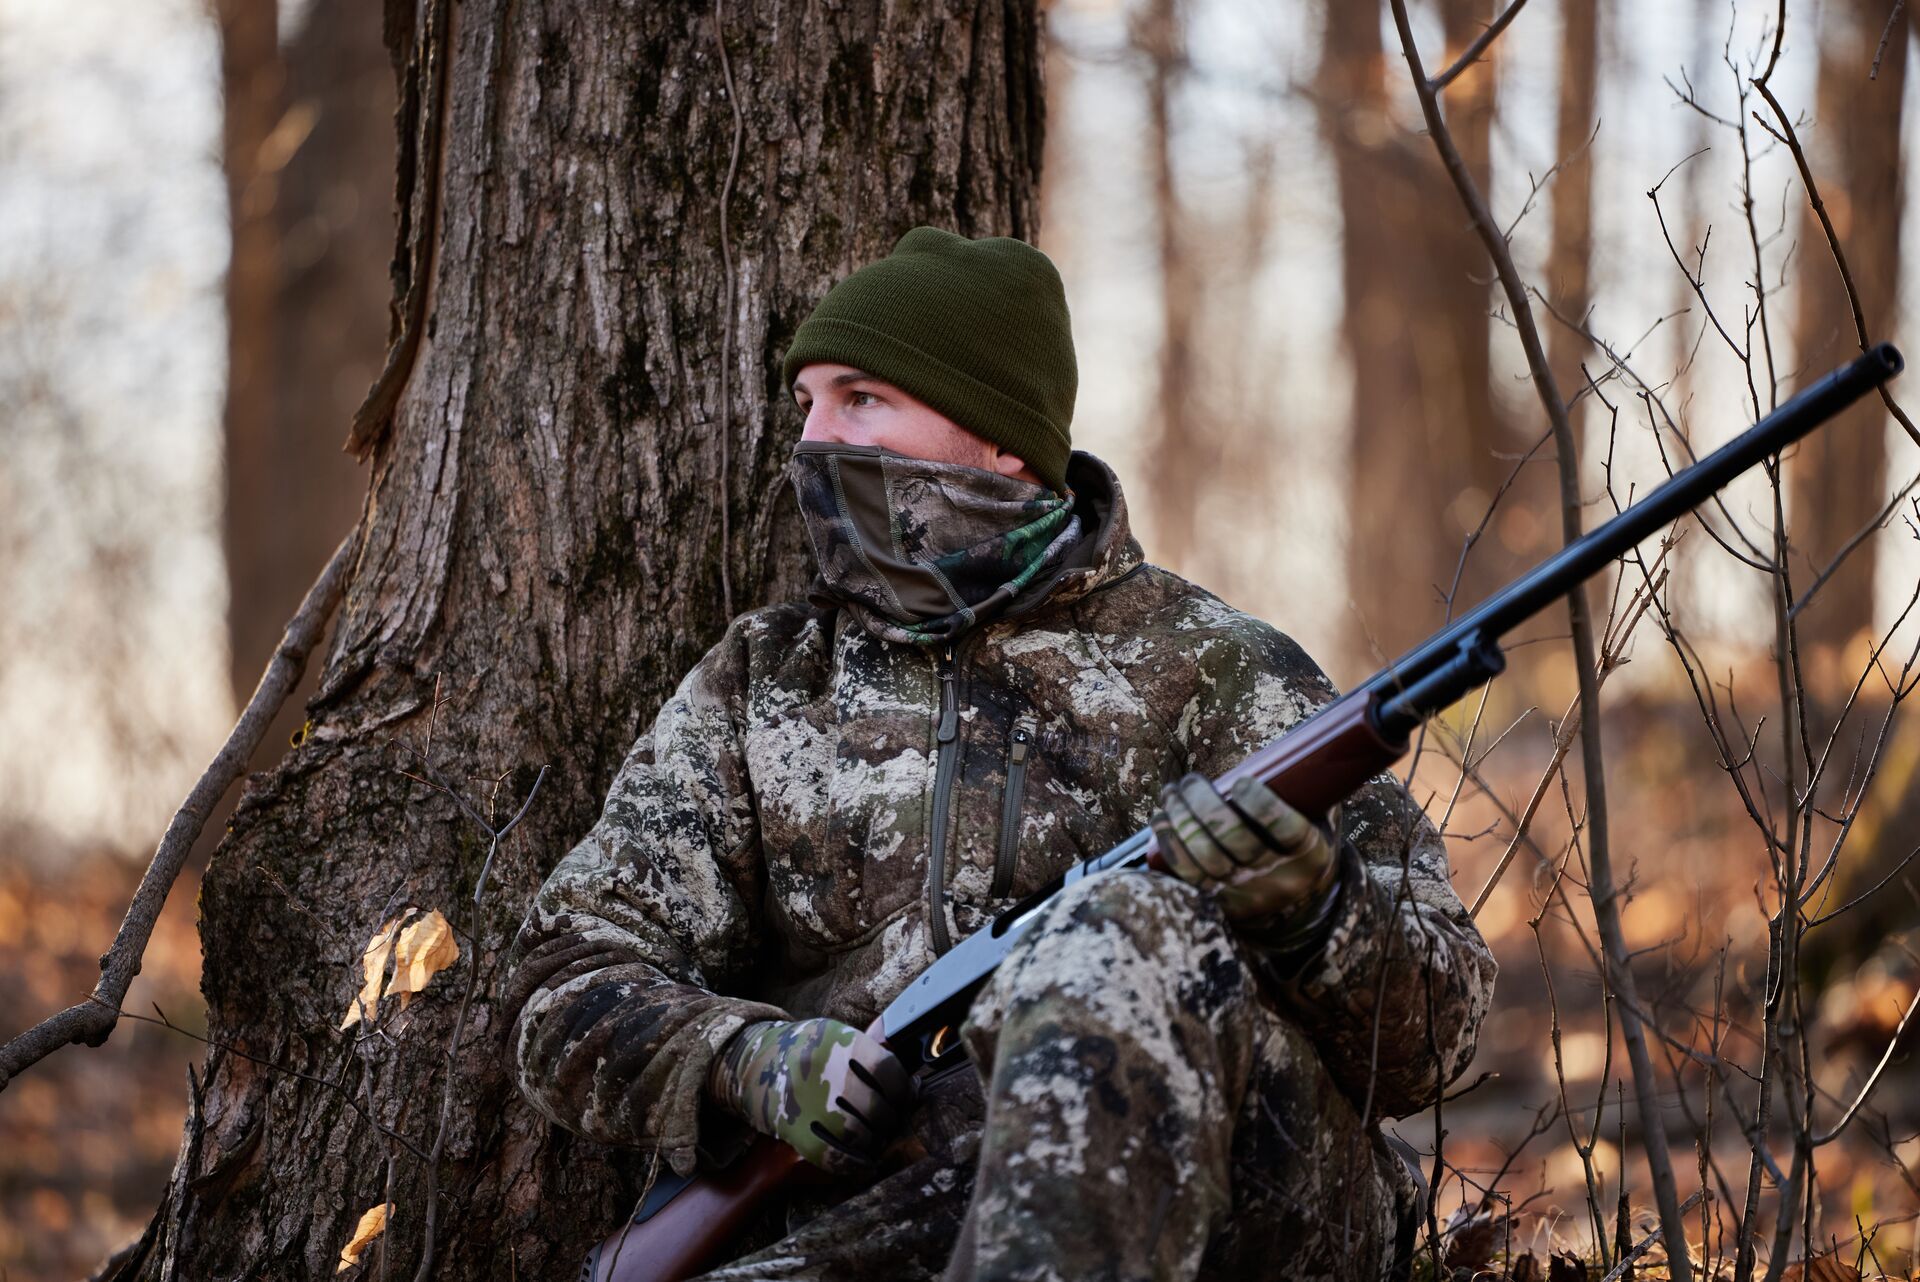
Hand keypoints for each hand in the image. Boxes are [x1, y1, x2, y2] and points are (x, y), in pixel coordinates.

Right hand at [707, 1017, 913, 1173]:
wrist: (752, 1067)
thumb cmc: (805, 1053)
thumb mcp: (833, 1036)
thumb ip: (870, 1053)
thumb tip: (912, 1082)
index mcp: (837, 1042)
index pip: (887, 1070)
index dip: (902, 1089)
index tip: (904, 1097)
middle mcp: (825, 1072)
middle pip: (877, 1107)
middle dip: (890, 1121)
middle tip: (890, 1123)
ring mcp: (810, 1104)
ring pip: (861, 1135)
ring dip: (875, 1143)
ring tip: (876, 1139)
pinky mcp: (797, 1133)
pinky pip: (837, 1157)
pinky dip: (856, 1164)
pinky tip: (863, 1162)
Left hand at [1150, 774, 1337, 921]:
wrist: (1301, 903)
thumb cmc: (1304, 844)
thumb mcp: (1320, 820)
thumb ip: (1309, 787)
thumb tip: (1291, 745)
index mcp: (1310, 852)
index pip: (1288, 831)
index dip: (1263, 806)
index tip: (1242, 781)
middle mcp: (1279, 876)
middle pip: (1238, 842)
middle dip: (1207, 806)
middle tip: (1191, 781)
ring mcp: (1247, 891)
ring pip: (1209, 859)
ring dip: (1183, 820)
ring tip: (1172, 794)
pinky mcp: (1221, 901)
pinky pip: (1190, 877)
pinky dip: (1170, 845)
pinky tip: (1161, 819)